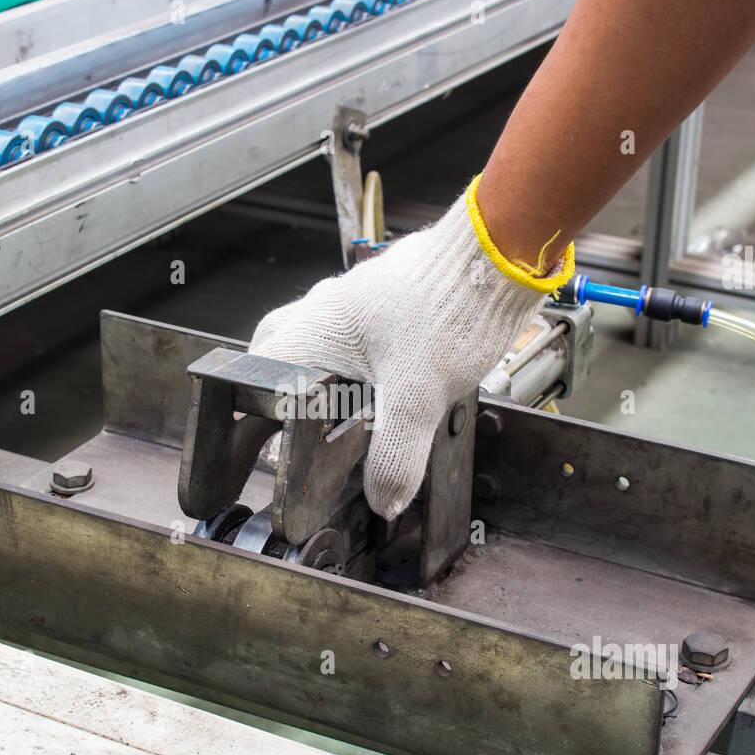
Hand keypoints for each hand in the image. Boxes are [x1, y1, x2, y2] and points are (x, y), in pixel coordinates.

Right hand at [249, 193, 563, 519]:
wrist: (497, 256)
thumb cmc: (451, 308)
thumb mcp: (417, 400)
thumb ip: (395, 457)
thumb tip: (383, 499)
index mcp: (315, 329)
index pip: (258, 377)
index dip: (258, 419)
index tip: (271, 452)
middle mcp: (327, 309)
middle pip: (277, 352)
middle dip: (279, 391)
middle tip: (290, 426)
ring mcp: (357, 299)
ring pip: (318, 340)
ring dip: (322, 375)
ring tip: (341, 414)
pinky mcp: (389, 299)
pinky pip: (355, 332)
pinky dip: (356, 362)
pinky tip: (385, 384)